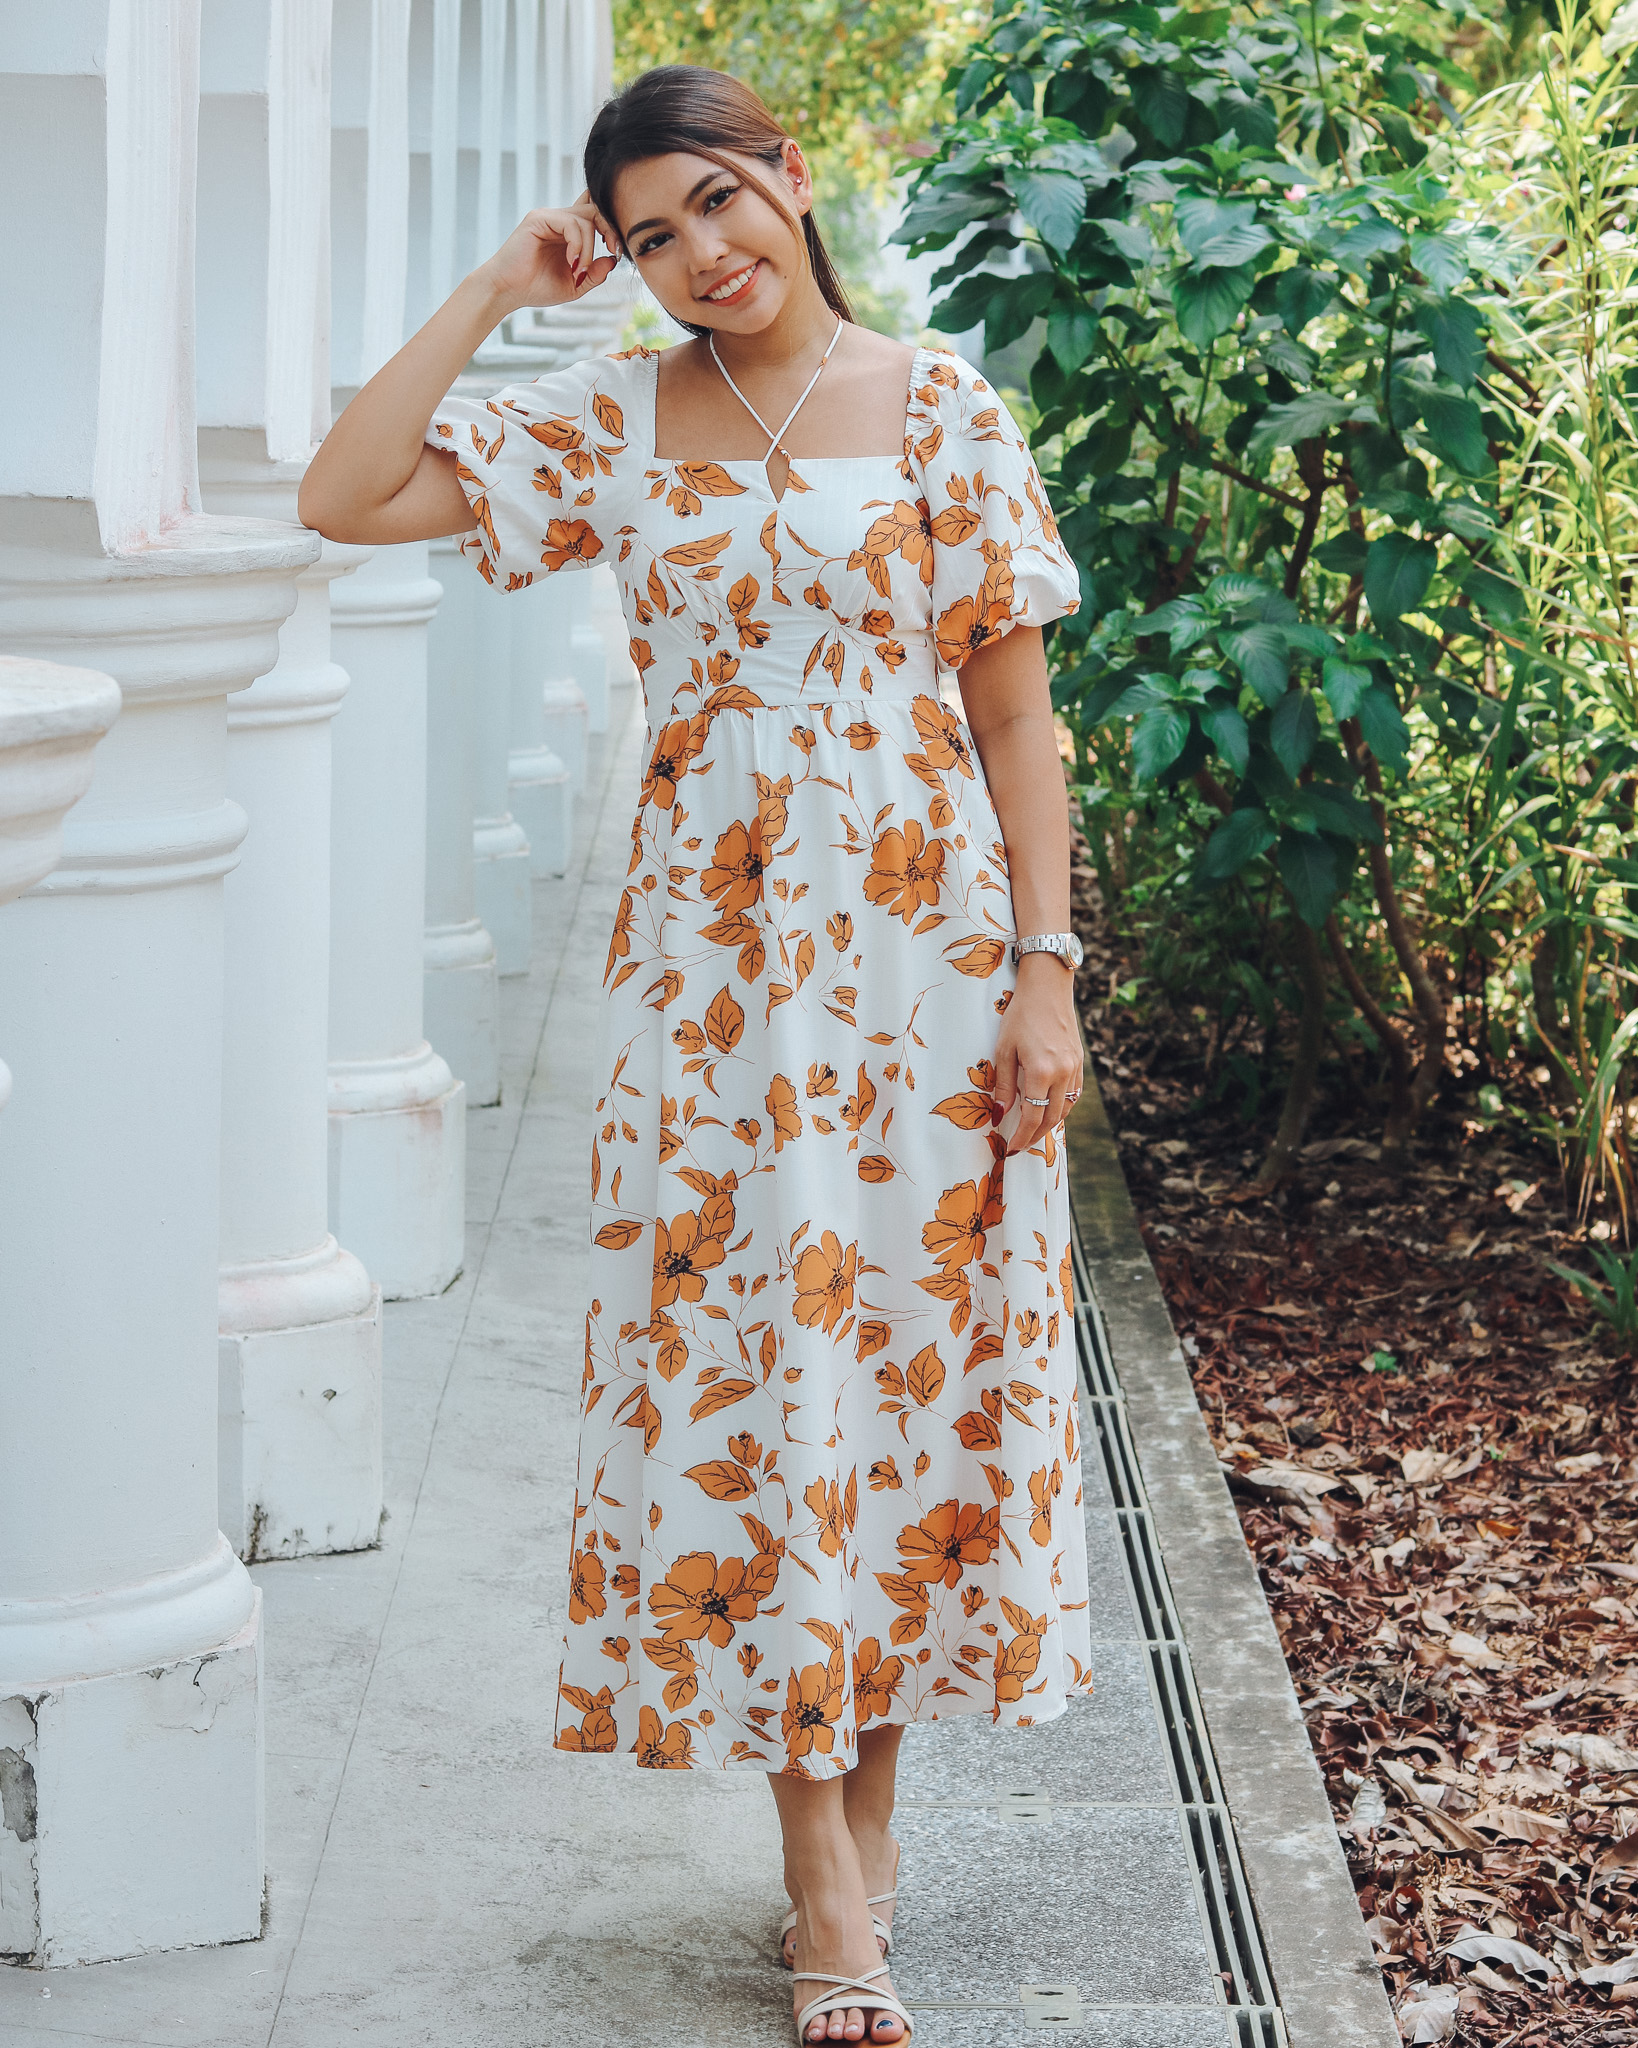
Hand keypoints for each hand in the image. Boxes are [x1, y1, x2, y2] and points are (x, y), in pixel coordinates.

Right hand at [474, 193, 617, 313]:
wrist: (508, 291)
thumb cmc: (537, 288)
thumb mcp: (575, 285)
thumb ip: (595, 274)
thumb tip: (613, 259)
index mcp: (569, 233)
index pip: (595, 215)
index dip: (611, 228)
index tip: (617, 251)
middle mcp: (559, 220)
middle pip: (595, 210)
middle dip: (610, 230)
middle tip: (614, 251)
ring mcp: (549, 217)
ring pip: (585, 218)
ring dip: (589, 248)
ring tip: (579, 270)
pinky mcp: (539, 219)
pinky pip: (570, 223)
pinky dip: (577, 244)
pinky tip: (571, 262)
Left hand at [993, 955, 1083, 1155]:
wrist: (1047, 988)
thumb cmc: (1020, 1015)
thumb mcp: (1003, 1049)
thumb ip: (1003, 1084)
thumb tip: (1000, 1114)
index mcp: (1041, 1072)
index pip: (1032, 1116)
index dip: (1022, 1136)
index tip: (1011, 1149)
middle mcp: (1062, 1073)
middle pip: (1051, 1118)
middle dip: (1035, 1136)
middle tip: (1021, 1146)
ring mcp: (1074, 1067)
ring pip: (1065, 1108)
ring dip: (1050, 1124)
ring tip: (1033, 1132)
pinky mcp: (1079, 1061)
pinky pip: (1073, 1094)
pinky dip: (1062, 1108)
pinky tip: (1050, 1110)